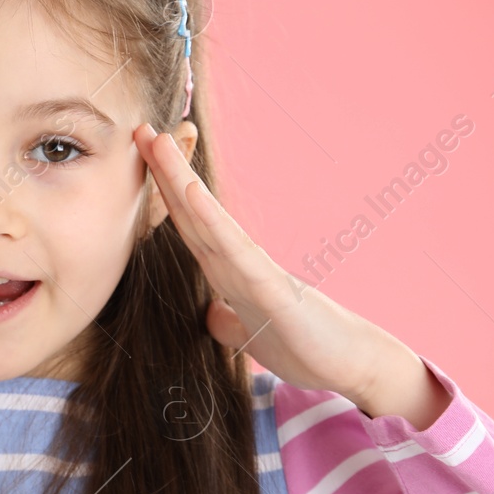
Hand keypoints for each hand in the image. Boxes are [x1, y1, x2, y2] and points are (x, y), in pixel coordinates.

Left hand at [133, 122, 421, 406]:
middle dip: (165, 171)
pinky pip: (234, 248)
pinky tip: (191, 191)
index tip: (142, 158)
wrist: (352, 364)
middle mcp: (238, 263)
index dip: (163, 194)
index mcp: (230, 274)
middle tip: (141, 129)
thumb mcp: (251, 336)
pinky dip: (211, 219)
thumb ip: (230, 321)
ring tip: (160, 143)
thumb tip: (213, 315)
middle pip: (192, 211)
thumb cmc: (306, 346)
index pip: (189, 226)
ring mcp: (254, 269)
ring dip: (180, 179)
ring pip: (208, 218)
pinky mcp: (271, 287)